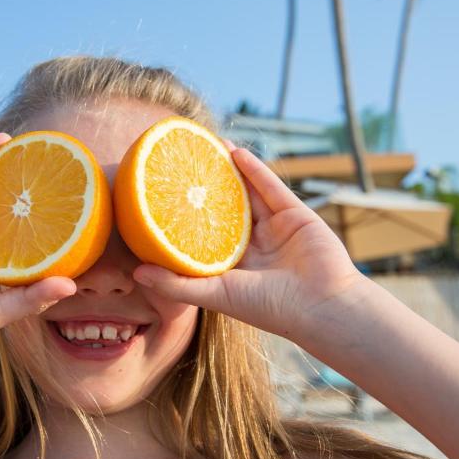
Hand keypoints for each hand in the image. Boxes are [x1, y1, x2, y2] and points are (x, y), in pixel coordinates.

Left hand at [132, 146, 365, 340]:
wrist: (322, 306)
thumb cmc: (268, 307)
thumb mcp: (215, 295)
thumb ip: (177, 284)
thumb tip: (136, 273)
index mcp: (233, 267)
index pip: (201, 238)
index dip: (182, 221)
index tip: (157, 201)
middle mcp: (252, 247)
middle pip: (222, 212)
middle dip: (202, 192)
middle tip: (177, 168)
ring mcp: (274, 229)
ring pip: (245, 195)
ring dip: (226, 173)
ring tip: (203, 151)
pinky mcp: (294, 214)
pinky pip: (269, 187)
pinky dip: (253, 170)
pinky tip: (233, 153)